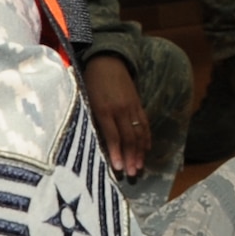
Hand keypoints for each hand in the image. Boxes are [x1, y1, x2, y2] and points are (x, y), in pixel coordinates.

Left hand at [83, 54, 149, 175]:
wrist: (107, 61)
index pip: (113, 136)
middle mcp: (120, 110)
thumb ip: (94, 119)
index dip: (117, 153)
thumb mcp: (87, 100)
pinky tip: (147, 149)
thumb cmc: (91, 82)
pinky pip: (144, 124)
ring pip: (139, 133)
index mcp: (104, 110)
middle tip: (133, 174)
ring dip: (140, 151)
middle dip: (131, 157)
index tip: (119, 169)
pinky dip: (146, 137)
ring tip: (140, 167)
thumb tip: (97, 142)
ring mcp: (131, 107)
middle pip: (129, 138)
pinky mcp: (138, 104)